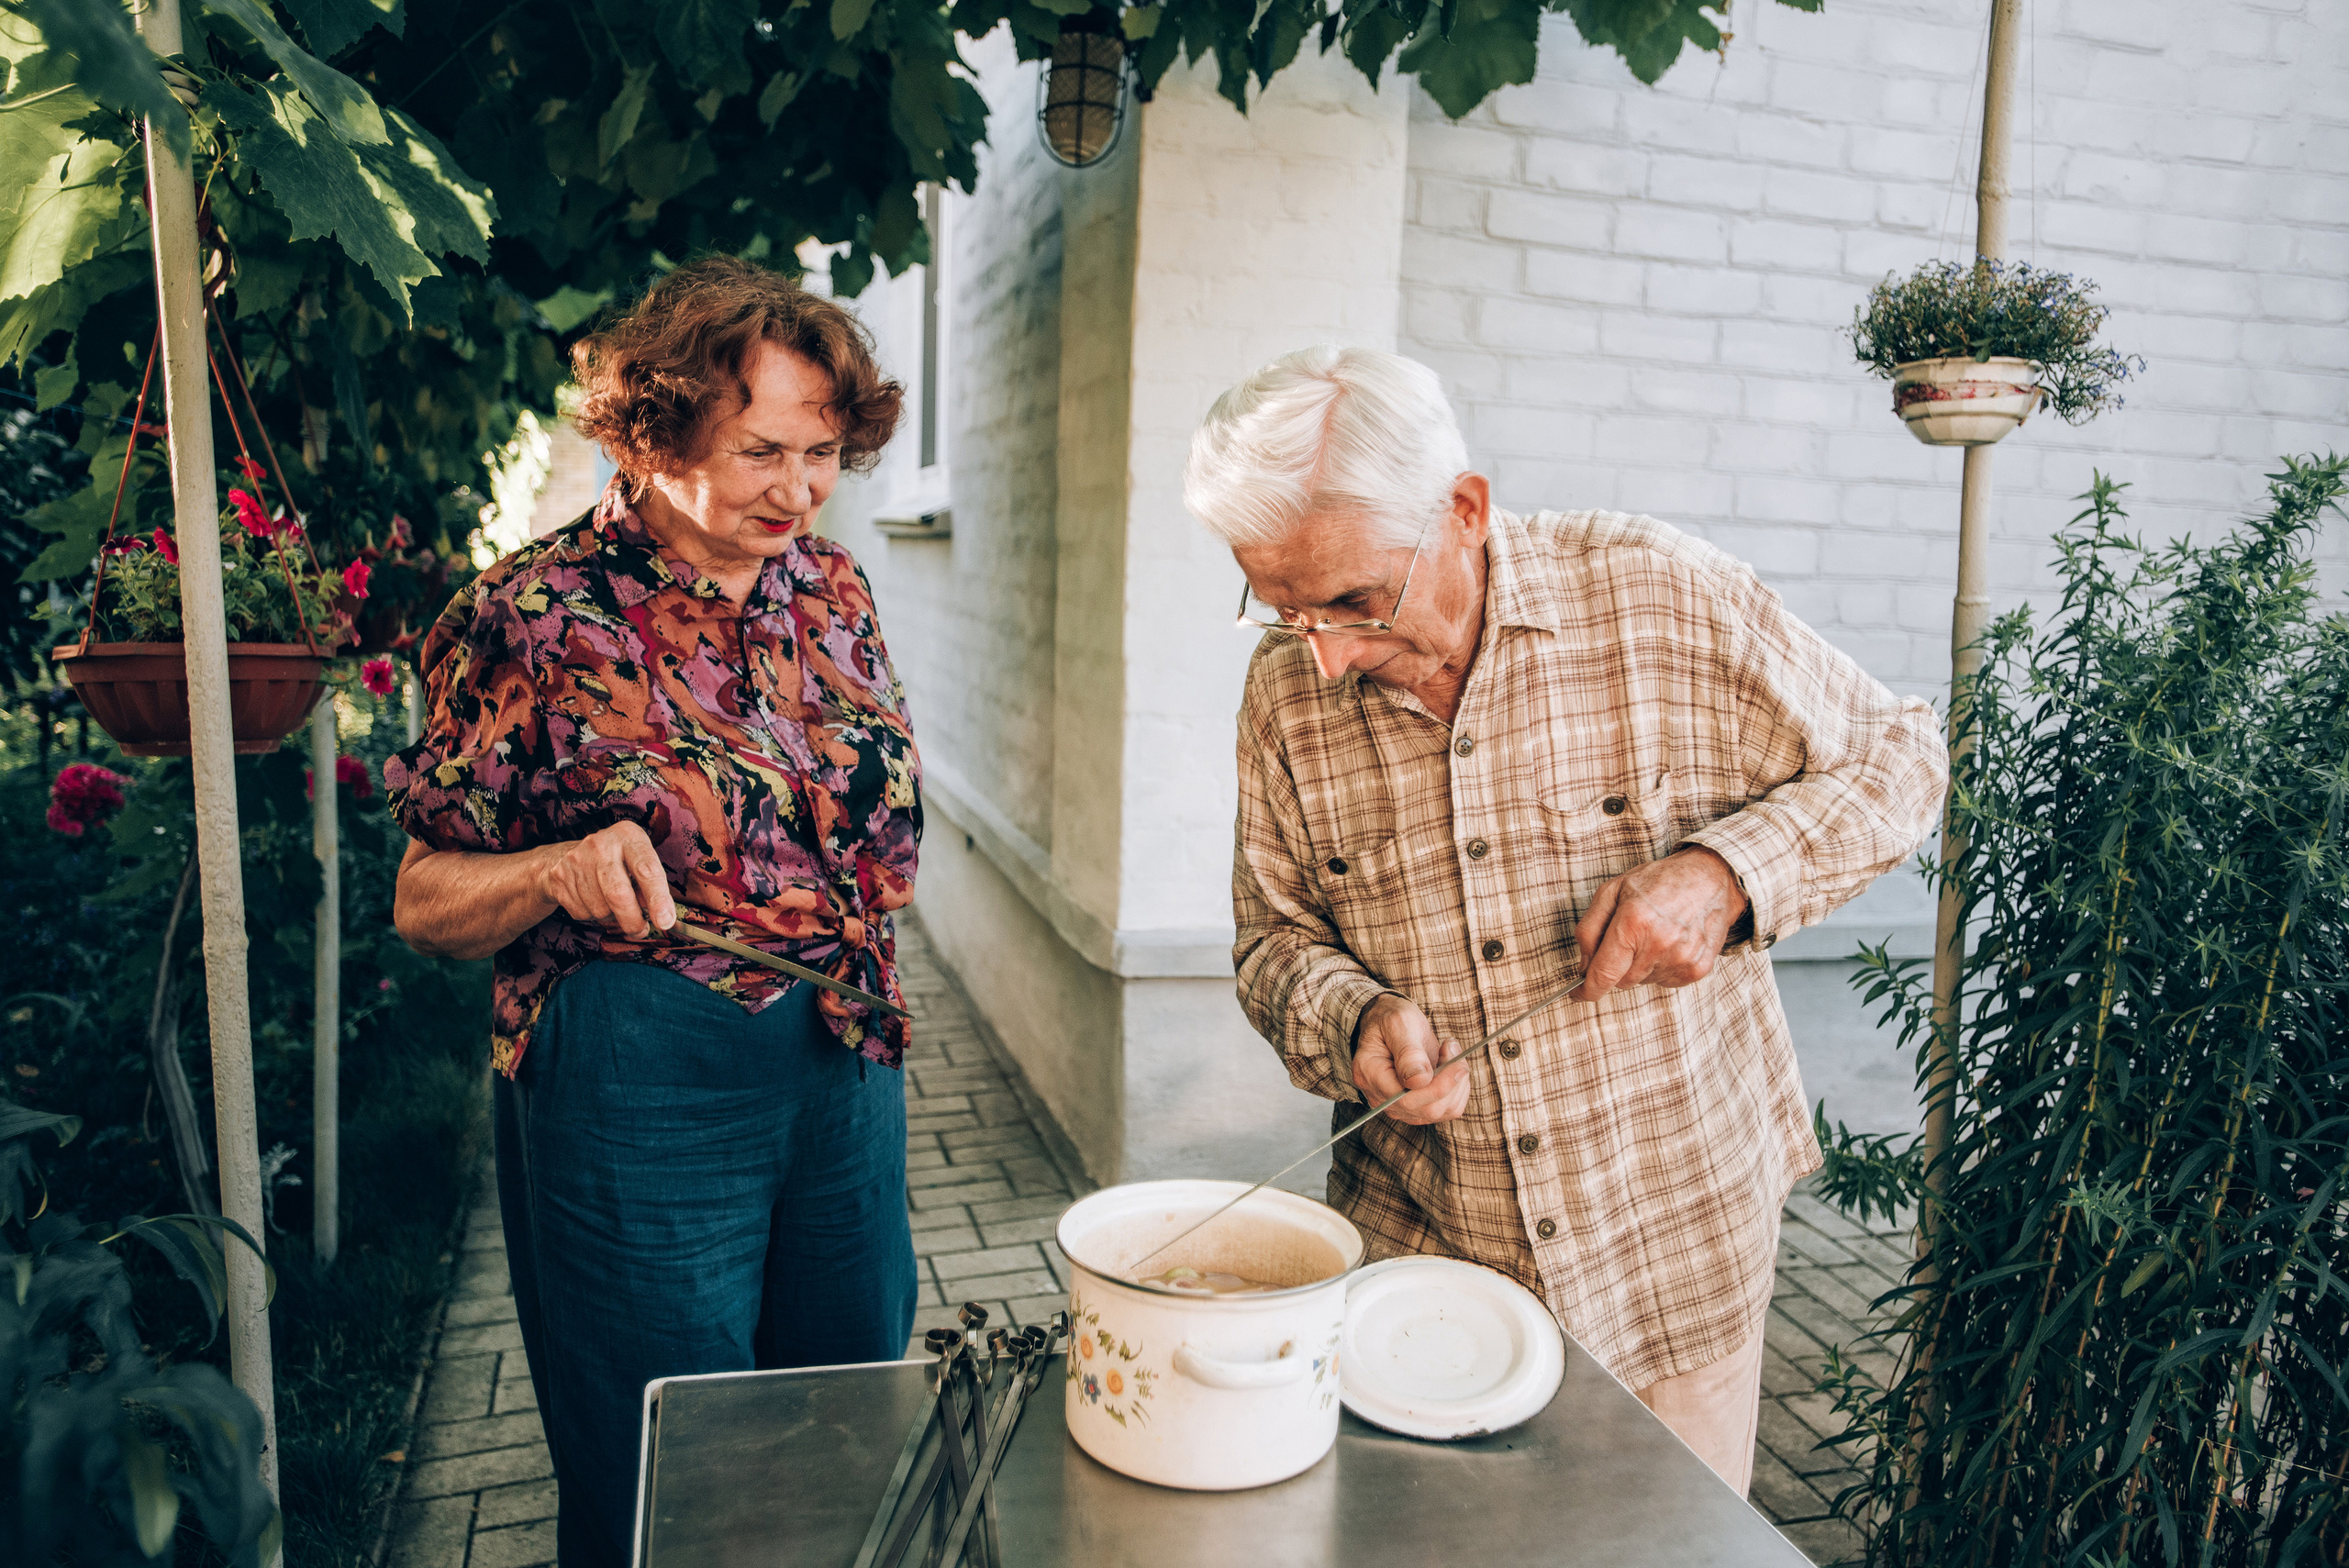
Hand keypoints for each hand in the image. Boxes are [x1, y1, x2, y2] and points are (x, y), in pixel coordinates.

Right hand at [533, 822, 676, 938]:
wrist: (564, 856)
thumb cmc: (615, 860)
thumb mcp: (637, 860)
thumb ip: (650, 883)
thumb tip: (660, 916)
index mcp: (627, 836)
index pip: (646, 870)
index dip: (658, 899)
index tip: (665, 921)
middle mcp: (601, 845)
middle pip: (618, 894)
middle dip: (632, 920)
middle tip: (640, 930)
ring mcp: (576, 861)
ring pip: (600, 909)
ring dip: (611, 917)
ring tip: (612, 903)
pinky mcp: (560, 878)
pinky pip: (582, 912)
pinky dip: (593, 916)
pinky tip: (593, 900)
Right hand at [1351, 994, 1470, 1124]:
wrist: (1390, 1026)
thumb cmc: (1391, 1020)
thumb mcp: (1398, 1024)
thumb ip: (1408, 1052)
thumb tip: (1420, 1080)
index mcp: (1371, 1076)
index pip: (1407, 1097)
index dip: (1438, 1083)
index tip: (1451, 1050)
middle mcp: (1382, 1099)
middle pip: (1428, 1109)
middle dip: (1451, 1080)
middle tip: (1452, 1047)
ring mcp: (1400, 1107)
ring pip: (1442, 1112)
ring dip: (1457, 1083)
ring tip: (1449, 1052)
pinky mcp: (1417, 1108)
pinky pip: (1448, 1110)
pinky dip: (1458, 1089)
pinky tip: (1450, 1067)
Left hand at [1572, 846, 1749, 1003]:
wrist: (1711, 879)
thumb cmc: (1659, 881)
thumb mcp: (1612, 890)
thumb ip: (1590, 929)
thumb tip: (1584, 967)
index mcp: (1634, 922)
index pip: (1603, 974)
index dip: (1586, 989)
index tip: (1576, 993)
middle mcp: (1659, 945)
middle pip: (1621, 980)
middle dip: (1617, 965)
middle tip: (1628, 936)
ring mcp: (1681, 959)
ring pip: (1642, 981)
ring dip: (1640, 965)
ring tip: (1653, 934)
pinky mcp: (1697, 969)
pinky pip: (1665, 981)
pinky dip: (1660, 967)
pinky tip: (1669, 942)